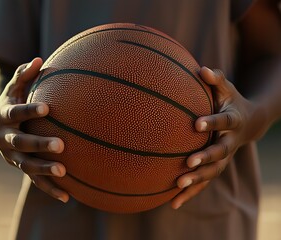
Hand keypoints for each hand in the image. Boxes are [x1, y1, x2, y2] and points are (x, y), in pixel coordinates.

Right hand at [0, 57, 68, 202]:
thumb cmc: (11, 102)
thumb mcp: (13, 88)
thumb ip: (24, 75)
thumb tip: (39, 59)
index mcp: (2, 116)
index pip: (15, 113)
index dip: (29, 111)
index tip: (47, 108)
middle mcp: (4, 138)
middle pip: (21, 143)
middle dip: (39, 145)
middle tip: (60, 145)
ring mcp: (11, 156)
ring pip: (27, 165)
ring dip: (44, 170)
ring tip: (63, 171)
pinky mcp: (20, 168)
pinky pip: (35, 181)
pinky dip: (49, 189)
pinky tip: (67, 197)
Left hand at [171, 67, 263, 208]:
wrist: (248, 121)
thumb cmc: (229, 100)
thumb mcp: (226, 88)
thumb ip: (215, 79)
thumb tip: (202, 69)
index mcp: (232, 120)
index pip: (223, 122)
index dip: (212, 123)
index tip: (196, 124)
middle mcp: (229, 142)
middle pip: (219, 152)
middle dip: (205, 157)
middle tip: (189, 162)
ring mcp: (224, 157)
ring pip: (212, 172)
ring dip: (197, 179)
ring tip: (179, 184)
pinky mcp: (215, 168)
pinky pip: (203, 182)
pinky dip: (189, 193)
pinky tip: (173, 203)